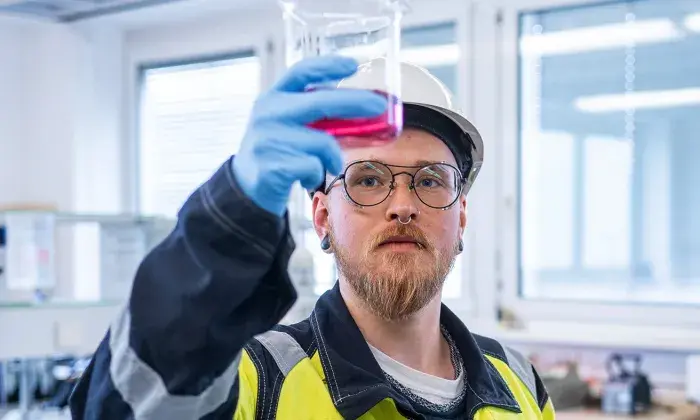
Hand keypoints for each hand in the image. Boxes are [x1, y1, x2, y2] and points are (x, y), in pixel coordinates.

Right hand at [232, 56, 387, 216]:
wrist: (246, 188)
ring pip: (323, 143)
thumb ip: (313, 113)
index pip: (300, 72)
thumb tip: (359, 107)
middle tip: (379, 107)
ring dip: (333, 157)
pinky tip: (304, 178)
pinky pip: (314, 167)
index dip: (328, 65)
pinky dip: (316, 174)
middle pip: (320, 102)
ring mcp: (267, 140)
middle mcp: (267, 114)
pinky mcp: (272, 167)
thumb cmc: (277, 152)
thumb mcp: (288, 124)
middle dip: (355, 103)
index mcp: (273, 97)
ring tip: (327, 164)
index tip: (353, 65)